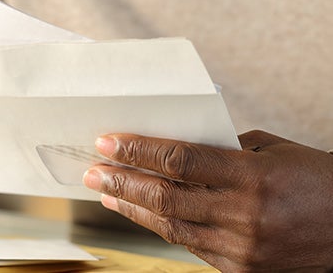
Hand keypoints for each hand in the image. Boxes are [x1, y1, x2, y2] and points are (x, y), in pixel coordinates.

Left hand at [83, 130, 332, 270]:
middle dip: (121, 181)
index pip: (179, 161)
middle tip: (92, 170)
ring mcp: (242, 248)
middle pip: (165, 197)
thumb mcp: (273, 150)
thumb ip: (223, 148)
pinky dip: (161, 226)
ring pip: (170, 226)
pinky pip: (191, 245)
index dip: (137, 150)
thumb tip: (174, 147)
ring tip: (105, 191)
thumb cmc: (318, 181)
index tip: (106, 142)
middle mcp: (244, 215)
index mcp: (253, 177)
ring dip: (132, 207)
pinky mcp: (241, 270)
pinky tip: (142, 212)